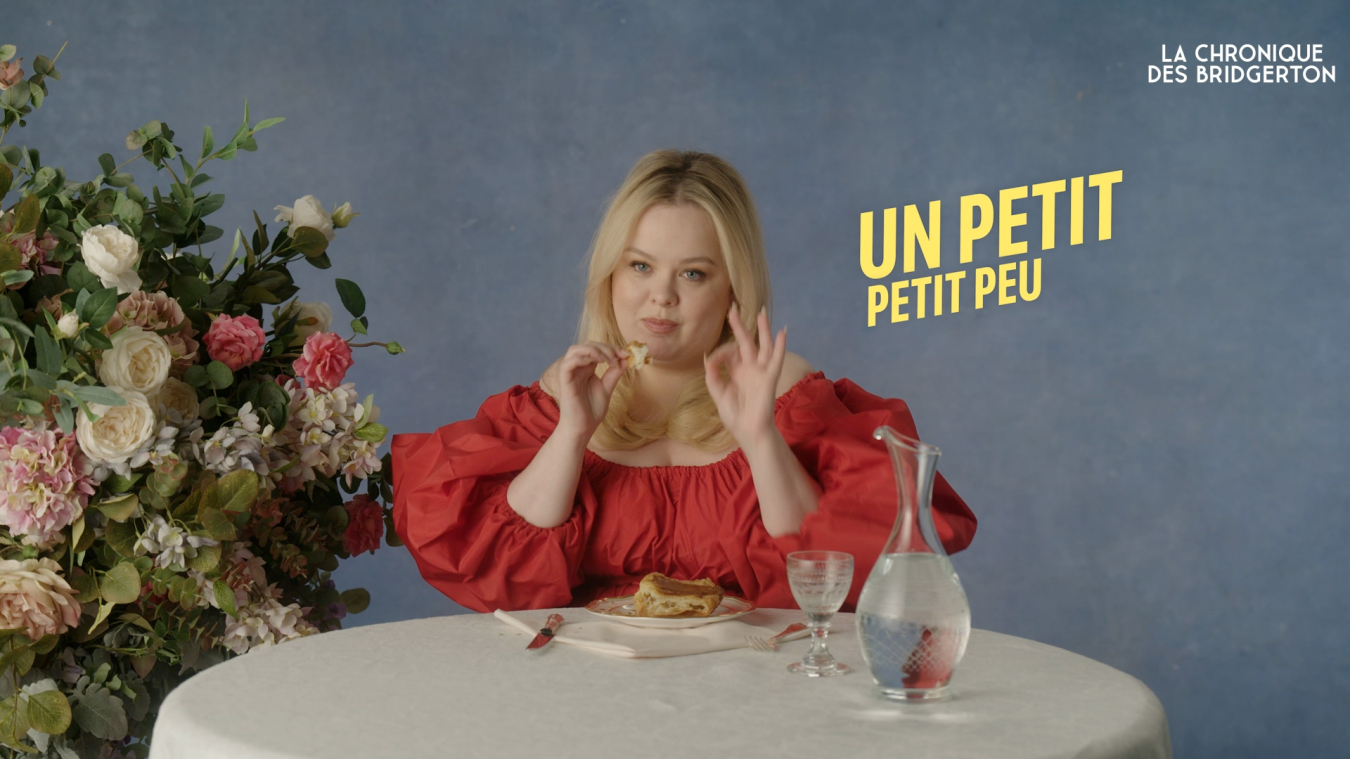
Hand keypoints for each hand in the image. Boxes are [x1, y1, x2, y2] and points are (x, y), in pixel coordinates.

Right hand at [555, 341, 627, 441]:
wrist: (583, 428)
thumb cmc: (592, 410)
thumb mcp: (607, 388)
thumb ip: (614, 374)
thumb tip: (625, 359)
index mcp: (586, 368)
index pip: (596, 348)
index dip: (611, 348)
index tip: (626, 354)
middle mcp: (577, 368)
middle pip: (586, 345)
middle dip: (604, 347)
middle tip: (618, 356)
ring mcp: (570, 374)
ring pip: (574, 350)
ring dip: (593, 350)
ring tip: (607, 359)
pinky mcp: (564, 381)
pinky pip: (567, 364)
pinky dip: (581, 358)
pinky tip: (595, 363)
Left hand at [704, 302, 786, 449]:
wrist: (748, 432)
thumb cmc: (735, 416)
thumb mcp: (718, 394)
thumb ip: (713, 376)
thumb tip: (709, 357)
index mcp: (736, 372)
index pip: (728, 352)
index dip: (719, 352)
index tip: (713, 360)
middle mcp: (749, 368)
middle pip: (745, 342)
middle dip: (739, 325)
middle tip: (733, 307)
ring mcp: (760, 371)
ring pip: (762, 345)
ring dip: (762, 329)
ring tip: (761, 311)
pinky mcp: (769, 378)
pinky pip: (775, 359)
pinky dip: (780, 345)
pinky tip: (783, 331)